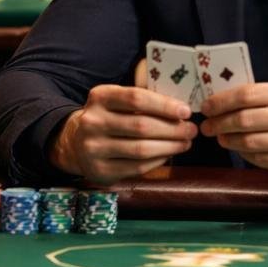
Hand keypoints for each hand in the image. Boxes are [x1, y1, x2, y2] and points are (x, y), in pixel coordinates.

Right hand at [49, 67, 194, 184]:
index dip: (164, 105)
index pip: (136, 98)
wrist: (75, 143)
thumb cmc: (110, 117)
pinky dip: (158, 160)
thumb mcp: (118, 100)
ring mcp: (93, 148)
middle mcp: (92, 121)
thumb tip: (182, 108)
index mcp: (100, 97)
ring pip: (141, 149)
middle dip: (173, 129)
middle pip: (141, 126)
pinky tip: (169, 154)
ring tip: (185, 142)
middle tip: (192, 130)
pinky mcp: (99, 170)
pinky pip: (137, 167)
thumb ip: (144, 100)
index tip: (186, 111)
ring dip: (170, 146)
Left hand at [199, 80, 267, 183]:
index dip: (221, 102)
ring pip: (249, 141)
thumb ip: (267, 96)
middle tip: (207, 126)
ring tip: (220, 138)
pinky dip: (245, 154)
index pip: (247, 95)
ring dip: (227, 140)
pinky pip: (260, 159)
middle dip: (218, 123)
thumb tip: (225, 101)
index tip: (207, 107)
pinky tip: (241, 149)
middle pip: (244, 119)